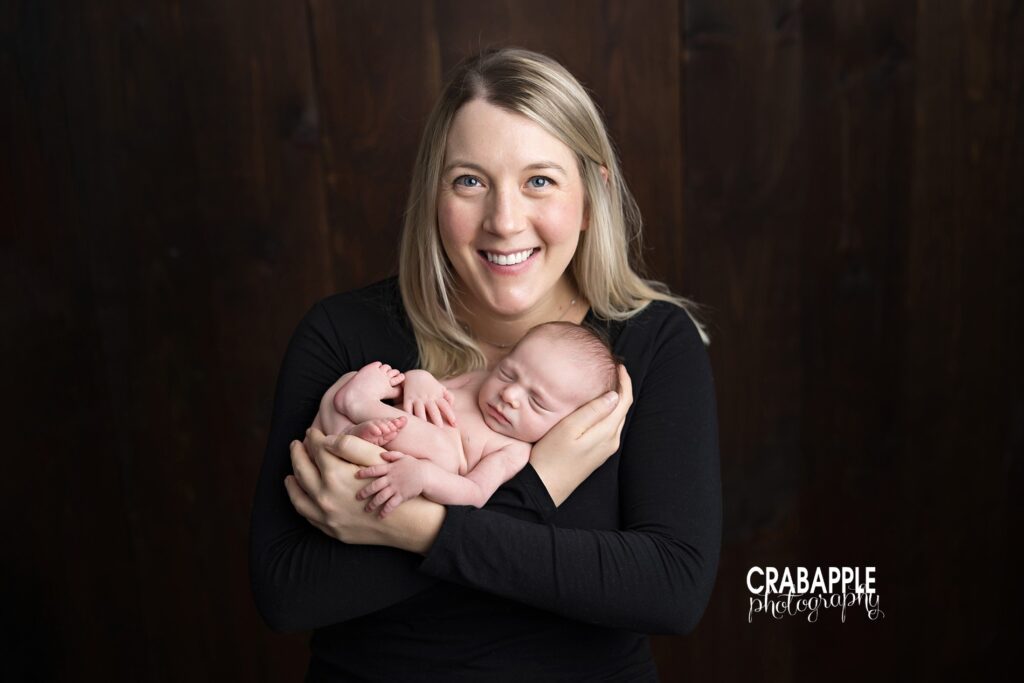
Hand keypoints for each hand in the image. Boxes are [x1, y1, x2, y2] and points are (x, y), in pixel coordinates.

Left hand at [283, 428, 444, 552]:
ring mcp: (328, 516)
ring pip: (299, 498)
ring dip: (292, 483)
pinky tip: (304, 496)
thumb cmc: (394, 483)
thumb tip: (326, 440)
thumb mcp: (375, 458)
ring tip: (290, 475)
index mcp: (334, 474)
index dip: (312, 438)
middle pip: (301, 471)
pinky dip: (302, 503)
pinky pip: (309, 516)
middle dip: (297, 455)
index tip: (310, 432)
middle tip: (295, 445)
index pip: (316, 449)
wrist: (408, 520)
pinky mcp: (333, 530)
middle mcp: (326, 497)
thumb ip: (349, 445)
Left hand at [355, 452, 425, 517]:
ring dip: (373, 504)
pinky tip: (380, 516)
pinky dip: (385, 511)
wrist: (426, 475)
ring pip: (381, 497)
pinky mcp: (402, 496)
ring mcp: (396, 488)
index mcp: (390, 468)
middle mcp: (391, 478)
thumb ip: (392, 455)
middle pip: (375, 486)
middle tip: (357, 497)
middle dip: (365, 492)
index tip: (356, 475)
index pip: (374, 470)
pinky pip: (391, 505)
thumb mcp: (404, 456)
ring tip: (367, 509)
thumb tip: (381, 454)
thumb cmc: (414, 465)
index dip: (364, 473)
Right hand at [401, 369, 456, 426]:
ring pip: (419, 410)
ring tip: (424, 429)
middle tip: (440, 430)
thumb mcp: (441, 388)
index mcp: (437, 396)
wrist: (415, 374)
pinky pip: (407, 407)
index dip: (450, 415)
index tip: (455, 425)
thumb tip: (453, 406)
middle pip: (433, 410)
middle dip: (437, 419)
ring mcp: (417, 398)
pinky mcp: (407, 398)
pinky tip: (409, 422)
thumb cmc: (430, 384)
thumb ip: (449, 397)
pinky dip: (408, 414)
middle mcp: (428, 398)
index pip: (445, 406)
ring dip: (422, 418)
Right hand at [529, 364, 633, 505]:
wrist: (544, 488)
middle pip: (623, 409)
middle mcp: (611, 441)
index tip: (618, 365)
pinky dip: (607, 412)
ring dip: (614, 400)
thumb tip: (614, 394)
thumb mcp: (569, 428)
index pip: (624, 401)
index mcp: (607, 432)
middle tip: (612, 370)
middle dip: (621, 388)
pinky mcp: (596, 454)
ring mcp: (604, 449)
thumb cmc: (551, 456)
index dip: (624, 381)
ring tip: (605, 382)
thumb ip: (592, 411)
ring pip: (616, 418)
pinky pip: (608, 427)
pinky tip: (596, 406)